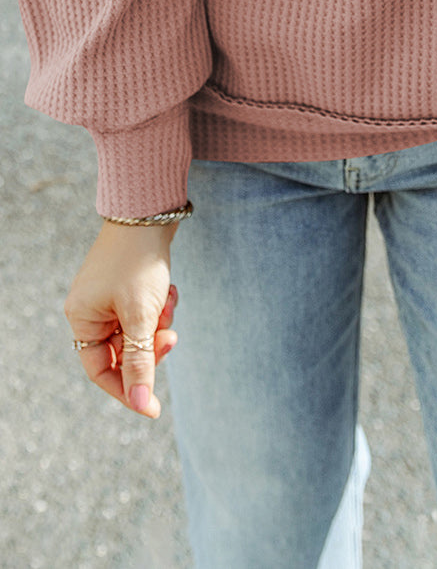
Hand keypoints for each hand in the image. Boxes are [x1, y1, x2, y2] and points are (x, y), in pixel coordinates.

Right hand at [65, 221, 179, 419]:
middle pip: (123, 351)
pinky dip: (161, 306)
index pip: (101, 370)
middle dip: (150, 348)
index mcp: (82, 318)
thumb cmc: (139, 263)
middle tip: (170, 337)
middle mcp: (91, 310)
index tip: (153, 408)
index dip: (127, 390)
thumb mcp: (141, 317)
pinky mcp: (130, 286)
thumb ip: (140, 362)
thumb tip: (140, 405)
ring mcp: (110, 297)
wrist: (150, 212)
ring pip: (139, 331)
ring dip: (158, 324)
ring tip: (168, 303)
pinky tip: (170, 289)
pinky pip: (147, 312)